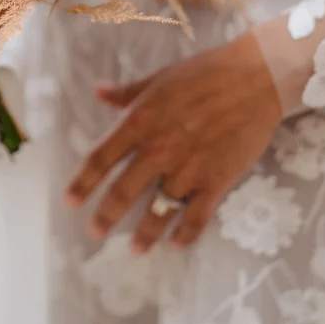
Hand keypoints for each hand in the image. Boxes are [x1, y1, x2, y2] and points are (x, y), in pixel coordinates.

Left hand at [66, 34, 281, 251]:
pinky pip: (196, 216)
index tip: (70, 202)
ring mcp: (187, 168)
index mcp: (139, 122)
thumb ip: (126, 93)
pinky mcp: (216, 180)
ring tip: (135, 250)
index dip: (83, 183)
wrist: (254, 78)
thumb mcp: (157, 79)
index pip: (101, 158)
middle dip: (106, 216)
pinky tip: (177, 244)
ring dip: (145, 233)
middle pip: (123, 192)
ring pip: (158, 210)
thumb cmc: (203, 73)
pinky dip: (186, 234)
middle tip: (94, 234)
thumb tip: (98, 91)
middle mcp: (158, 149)